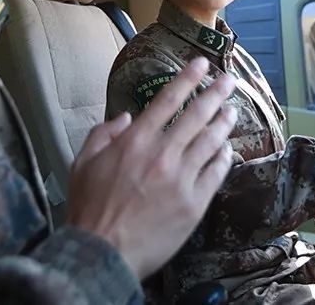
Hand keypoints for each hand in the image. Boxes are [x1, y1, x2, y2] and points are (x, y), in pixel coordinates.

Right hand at [66, 57, 237, 278]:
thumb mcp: (82, 163)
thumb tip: (126, 118)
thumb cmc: (89, 208)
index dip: (187, 78)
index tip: (202, 63)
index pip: (168, 99)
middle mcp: (163, 153)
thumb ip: (103, 134)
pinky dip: (224, 157)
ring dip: (224, 122)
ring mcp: (182, 178)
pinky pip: (216, 173)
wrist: (102, 251)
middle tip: (229, 81)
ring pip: (211, 141)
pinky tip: (227, 150)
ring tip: (232, 111)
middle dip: (216, 93)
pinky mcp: (195, 203)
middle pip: (197, 115)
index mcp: (136, 141)